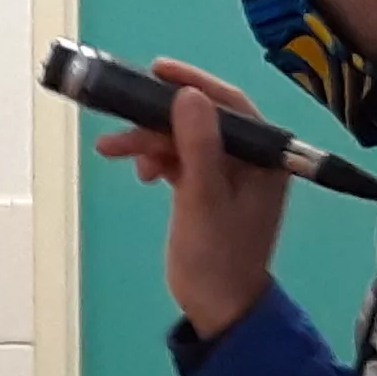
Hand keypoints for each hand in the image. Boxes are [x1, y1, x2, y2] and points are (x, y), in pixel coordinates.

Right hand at [91, 58, 288, 338]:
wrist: (219, 305)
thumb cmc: (217, 255)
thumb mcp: (205, 198)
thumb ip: (198, 145)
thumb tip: (187, 94)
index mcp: (263, 157)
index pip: (230, 105)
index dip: (193, 83)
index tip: (156, 70)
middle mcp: (249, 159)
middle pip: (200, 121)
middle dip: (157, 120)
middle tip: (119, 120)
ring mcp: (228, 174)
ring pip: (184, 140)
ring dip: (150, 142)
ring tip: (113, 151)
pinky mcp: (207, 189)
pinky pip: (180, 159)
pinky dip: (157, 160)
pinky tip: (141, 173)